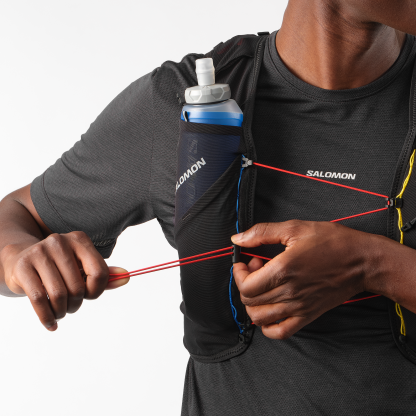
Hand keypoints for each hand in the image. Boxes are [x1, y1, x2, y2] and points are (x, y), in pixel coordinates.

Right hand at [0, 231, 128, 330]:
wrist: (20, 258)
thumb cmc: (58, 266)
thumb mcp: (81, 267)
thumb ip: (104, 274)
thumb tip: (126, 277)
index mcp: (79, 240)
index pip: (99, 272)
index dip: (97, 291)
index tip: (89, 295)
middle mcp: (60, 242)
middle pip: (78, 286)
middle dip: (77, 304)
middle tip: (71, 306)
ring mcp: (40, 252)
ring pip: (59, 294)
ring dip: (62, 311)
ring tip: (60, 312)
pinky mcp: (23, 267)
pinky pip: (39, 299)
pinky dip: (47, 316)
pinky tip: (50, 323)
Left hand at [231, 220, 378, 339]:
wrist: (362, 261)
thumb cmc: (332, 242)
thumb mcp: (295, 228)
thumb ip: (262, 232)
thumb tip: (237, 239)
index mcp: (283, 270)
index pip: (246, 285)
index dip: (238, 274)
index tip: (245, 262)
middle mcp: (289, 292)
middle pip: (250, 301)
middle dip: (244, 283)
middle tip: (256, 269)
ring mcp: (299, 307)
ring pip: (260, 318)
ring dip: (253, 303)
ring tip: (262, 287)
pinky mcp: (308, 315)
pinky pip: (280, 332)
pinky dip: (267, 325)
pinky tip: (269, 310)